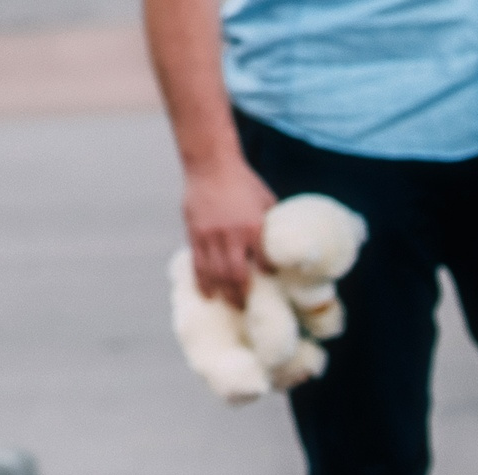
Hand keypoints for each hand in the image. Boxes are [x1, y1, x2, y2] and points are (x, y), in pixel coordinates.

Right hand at [184, 155, 277, 307]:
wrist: (211, 164)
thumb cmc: (244, 182)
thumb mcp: (266, 201)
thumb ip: (271, 225)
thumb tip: (282, 247)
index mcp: (253, 227)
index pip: (264, 262)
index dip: (269, 275)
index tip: (272, 281)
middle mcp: (231, 235)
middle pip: (236, 276)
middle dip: (243, 296)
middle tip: (248, 307)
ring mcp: (210, 236)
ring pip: (216, 275)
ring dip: (225, 294)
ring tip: (232, 306)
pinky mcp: (194, 234)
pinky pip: (198, 265)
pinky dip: (203, 282)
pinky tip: (209, 295)